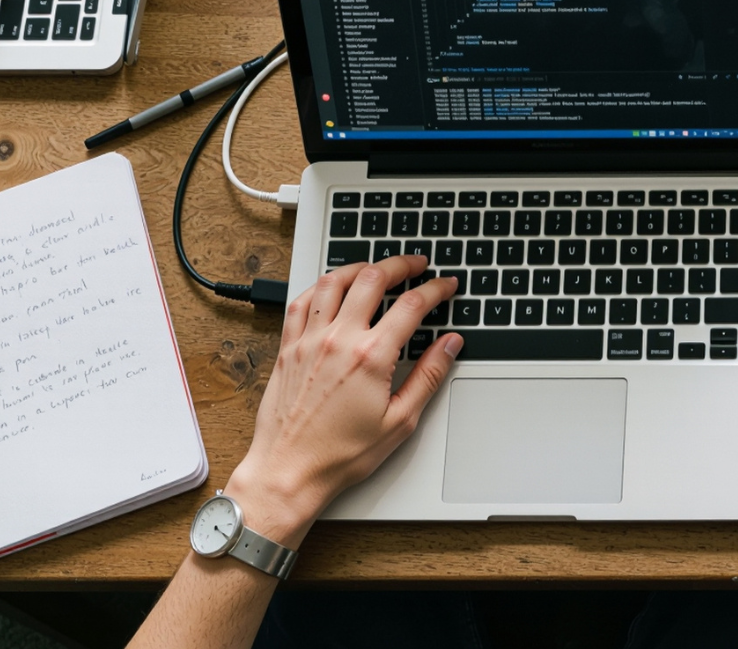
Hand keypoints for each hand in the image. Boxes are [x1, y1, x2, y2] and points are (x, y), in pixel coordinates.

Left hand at [222, 256, 460, 544]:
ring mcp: (309, 341)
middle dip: (401, 265)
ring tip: (376, 268)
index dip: (435, 289)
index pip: (412, 305)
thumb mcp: (399, 421)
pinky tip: (331, 289)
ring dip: (360, 267)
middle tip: (416, 265)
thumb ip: (429, 376)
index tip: (445, 286)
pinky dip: (319, 287)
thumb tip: (450, 345)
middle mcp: (339, 340)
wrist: (288, 472)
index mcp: (371, 357)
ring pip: (334, 281)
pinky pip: (301, 302)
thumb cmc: (340, 455)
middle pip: (373, 278)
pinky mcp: (288, 349)